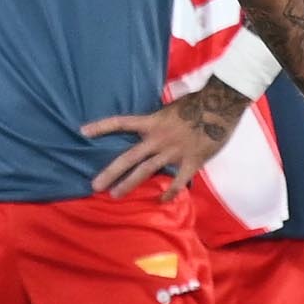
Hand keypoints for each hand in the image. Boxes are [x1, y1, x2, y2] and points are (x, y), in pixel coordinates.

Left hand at [83, 85, 244, 196]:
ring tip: (115, 195)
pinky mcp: (191, 161)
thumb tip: (144, 130)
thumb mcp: (169, 109)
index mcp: (152, 122)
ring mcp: (173, 151)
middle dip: (110, 172)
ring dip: (129, 184)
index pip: (121, 122)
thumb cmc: (196, 104)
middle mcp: (158, 138)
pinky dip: (169, 192)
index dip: (101, 126)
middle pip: (129, 157)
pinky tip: (160, 200)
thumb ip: (156, 122)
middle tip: (94, 185)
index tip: (82, 131)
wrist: (221, 105)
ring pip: (146, 171)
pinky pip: (177, 181)